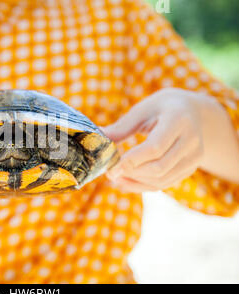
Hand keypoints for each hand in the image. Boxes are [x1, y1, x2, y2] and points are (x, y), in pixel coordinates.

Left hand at [103, 88, 238, 192]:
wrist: (193, 111)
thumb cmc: (162, 108)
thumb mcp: (142, 109)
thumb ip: (122, 127)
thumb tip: (98, 136)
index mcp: (178, 120)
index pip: (155, 147)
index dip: (132, 160)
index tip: (111, 167)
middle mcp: (191, 140)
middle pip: (159, 167)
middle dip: (131, 173)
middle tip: (109, 173)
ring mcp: (194, 157)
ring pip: (162, 179)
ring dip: (135, 183)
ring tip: (115, 178)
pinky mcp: (191, 168)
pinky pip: (166, 183)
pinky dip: (144, 186)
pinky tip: (126, 182)